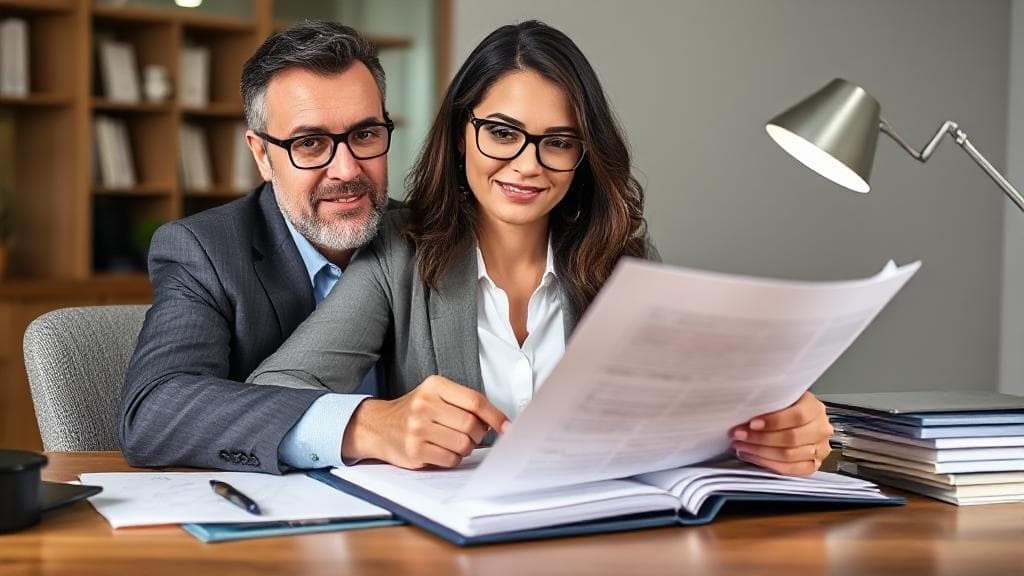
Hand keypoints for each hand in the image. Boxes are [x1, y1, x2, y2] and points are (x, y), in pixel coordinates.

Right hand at [341, 375, 509, 468]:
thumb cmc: (414, 411)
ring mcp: (418, 428)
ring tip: (454, 442)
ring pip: (463, 444)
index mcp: (435, 386)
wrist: (377, 426)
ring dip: (466, 448)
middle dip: (477, 434)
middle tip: (470, 435)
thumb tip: (499, 423)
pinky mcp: (414, 450)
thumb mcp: (435, 395)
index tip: (507, 427)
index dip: (495, 416)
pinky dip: (453, 458)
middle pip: (471, 425)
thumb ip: (464, 403)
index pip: (475, 401)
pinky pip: (450, 459)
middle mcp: (425, 404)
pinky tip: (443, 451)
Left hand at [729, 391, 832, 476]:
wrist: (795, 420)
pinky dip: (768, 464)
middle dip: (760, 438)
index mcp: (815, 408)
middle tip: (739, 435)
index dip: (774, 421)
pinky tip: (753, 456)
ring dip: (760, 452)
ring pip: (789, 455)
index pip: (798, 416)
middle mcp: (821, 429)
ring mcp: (819, 449)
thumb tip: (744, 408)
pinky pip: (791, 469)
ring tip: (741, 445)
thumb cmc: (784, 408)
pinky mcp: (813, 465)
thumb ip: (771, 402)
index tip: (752, 423)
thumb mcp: (781, 398)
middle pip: (791, 438)